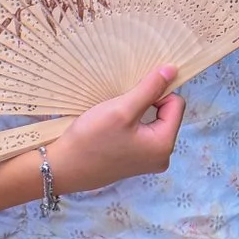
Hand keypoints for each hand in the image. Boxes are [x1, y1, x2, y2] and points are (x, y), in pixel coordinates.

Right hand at [45, 65, 184, 197]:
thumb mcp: (122, 109)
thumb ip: (150, 89)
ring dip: (136, 113)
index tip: (133, 95)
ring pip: (152, 122)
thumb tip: (172, 70)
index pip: (176, 104)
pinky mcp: (134, 161)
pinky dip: (129, 125)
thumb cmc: (91, 139)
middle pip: (166, 114)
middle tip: (120, 106)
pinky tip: (111, 127)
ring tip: (114, 117)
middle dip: (146, 104)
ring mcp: (147, 161)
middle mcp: (161, 156)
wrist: (62, 168)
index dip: (157, 93)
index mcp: (164, 145)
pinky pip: (141, 134)